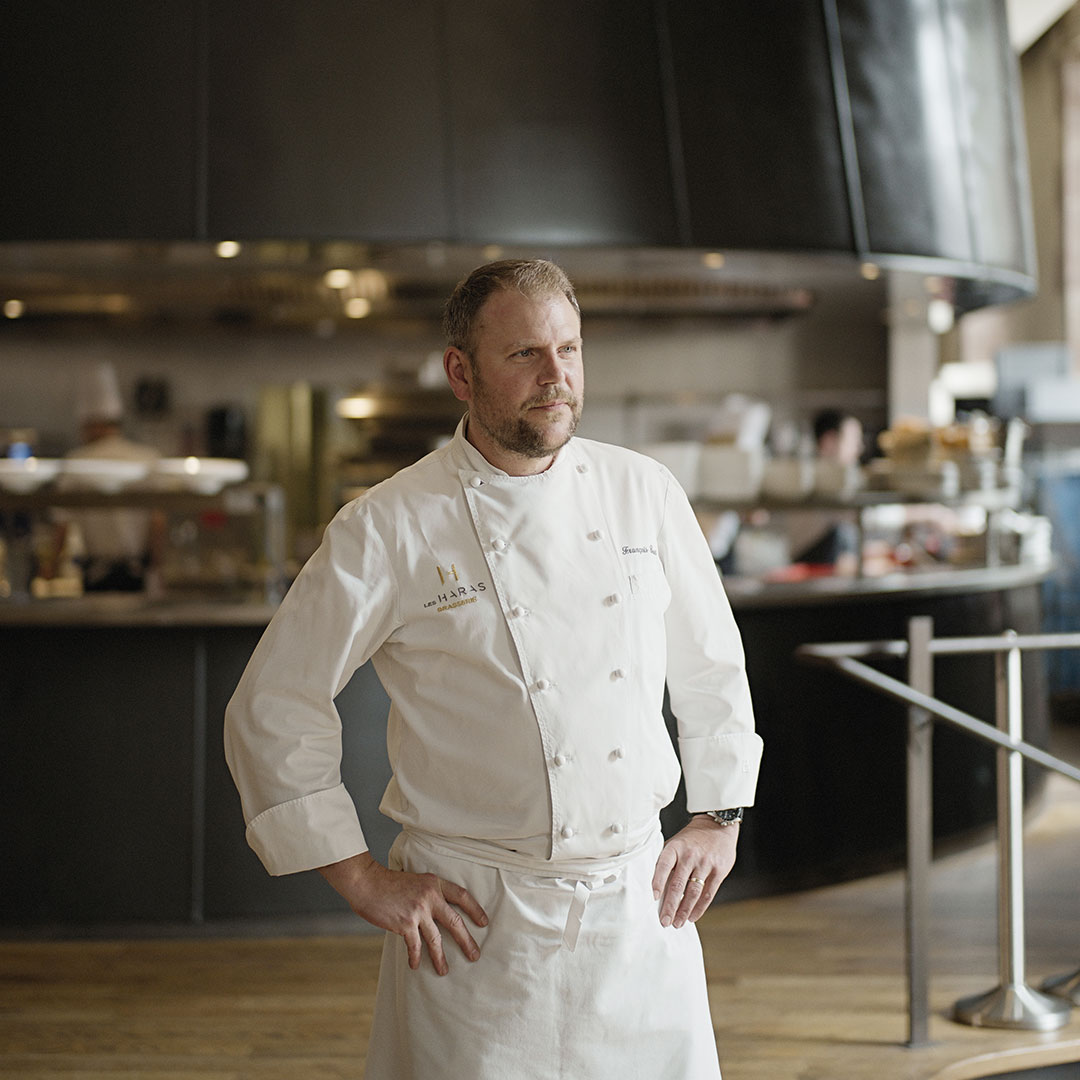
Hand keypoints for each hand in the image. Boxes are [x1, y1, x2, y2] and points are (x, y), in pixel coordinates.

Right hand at [318, 851, 487, 974]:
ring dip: (440, 957)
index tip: (484, 922)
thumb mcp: (414, 881)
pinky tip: (416, 965)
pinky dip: (416, 957)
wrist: (367, 883)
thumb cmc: (387, 882)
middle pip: (455, 921)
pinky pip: (415, 945)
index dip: (474, 909)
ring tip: (444, 970)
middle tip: (475, 955)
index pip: (462, 895)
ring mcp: (418, 911)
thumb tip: (435, 914)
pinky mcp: (405, 923)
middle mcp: (430, 896)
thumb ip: (427, 894)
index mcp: (434, 883)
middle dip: (466, 940)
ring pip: (436, 939)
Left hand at [651, 816, 739, 928]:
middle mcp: (690, 855)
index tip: (653, 898)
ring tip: (677, 923)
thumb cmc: (691, 839)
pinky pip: (708, 893)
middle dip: (670, 906)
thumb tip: (655, 888)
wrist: (716, 825)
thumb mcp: (675, 843)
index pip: (663, 866)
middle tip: (664, 921)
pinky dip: (699, 908)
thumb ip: (667, 862)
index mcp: (675, 848)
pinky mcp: (719, 871)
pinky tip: (692, 917)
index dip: (657, 882)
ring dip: (684, 910)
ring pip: (693, 892)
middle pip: (678, 884)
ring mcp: (705, 863)